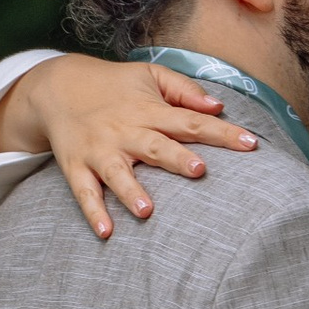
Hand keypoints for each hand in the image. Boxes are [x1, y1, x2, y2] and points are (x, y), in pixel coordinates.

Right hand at [0, 55, 254, 240]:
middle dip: (177, 159)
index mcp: (148, 110)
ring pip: (117, 173)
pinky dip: (93, 212)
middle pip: (155, 146)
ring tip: (146, 211)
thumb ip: (185, 90)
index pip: (190, 121)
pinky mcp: (76, 166)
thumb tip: (218, 106)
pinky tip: (106, 232)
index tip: (251, 144)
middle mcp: (125, 130)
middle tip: (200, 171)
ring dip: (131, 191)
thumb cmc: (114, 86)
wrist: (57, 87)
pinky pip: (84, 192)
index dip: (221, 133)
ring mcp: (100, 150)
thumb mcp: (150, 76)